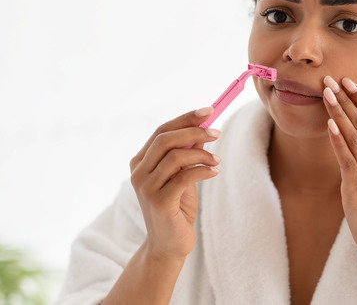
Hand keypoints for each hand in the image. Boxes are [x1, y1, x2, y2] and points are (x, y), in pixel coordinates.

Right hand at [128, 107, 221, 260]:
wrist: (169, 245)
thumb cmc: (177, 208)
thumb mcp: (183, 176)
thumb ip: (188, 153)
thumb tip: (204, 129)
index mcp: (141, 161)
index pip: (162, 131)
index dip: (185, 118)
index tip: (209, 111)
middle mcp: (138, 172)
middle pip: (165, 139)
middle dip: (193, 130)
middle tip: (217, 132)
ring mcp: (146, 187)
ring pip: (175, 157)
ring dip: (202, 154)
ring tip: (217, 160)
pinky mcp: (159, 202)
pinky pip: (184, 177)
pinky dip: (202, 170)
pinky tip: (214, 172)